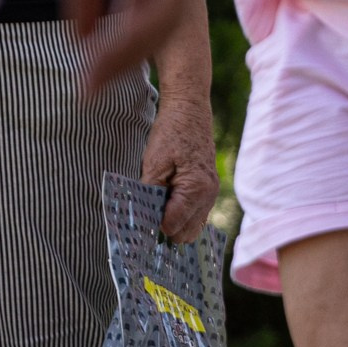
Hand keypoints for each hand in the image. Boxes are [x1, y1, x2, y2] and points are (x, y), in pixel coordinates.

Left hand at [141, 90, 218, 241]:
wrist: (189, 113)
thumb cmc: (171, 134)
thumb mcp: (154, 164)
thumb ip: (150, 194)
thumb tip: (145, 221)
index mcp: (196, 190)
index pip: (172, 224)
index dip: (152, 224)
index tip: (137, 219)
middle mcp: (208, 196)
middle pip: (185, 233)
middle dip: (164, 229)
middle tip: (144, 216)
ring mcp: (211, 194)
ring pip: (193, 228)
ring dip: (173, 224)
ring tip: (153, 211)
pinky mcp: (208, 190)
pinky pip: (196, 216)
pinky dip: (181, 217)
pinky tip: (165, 207)